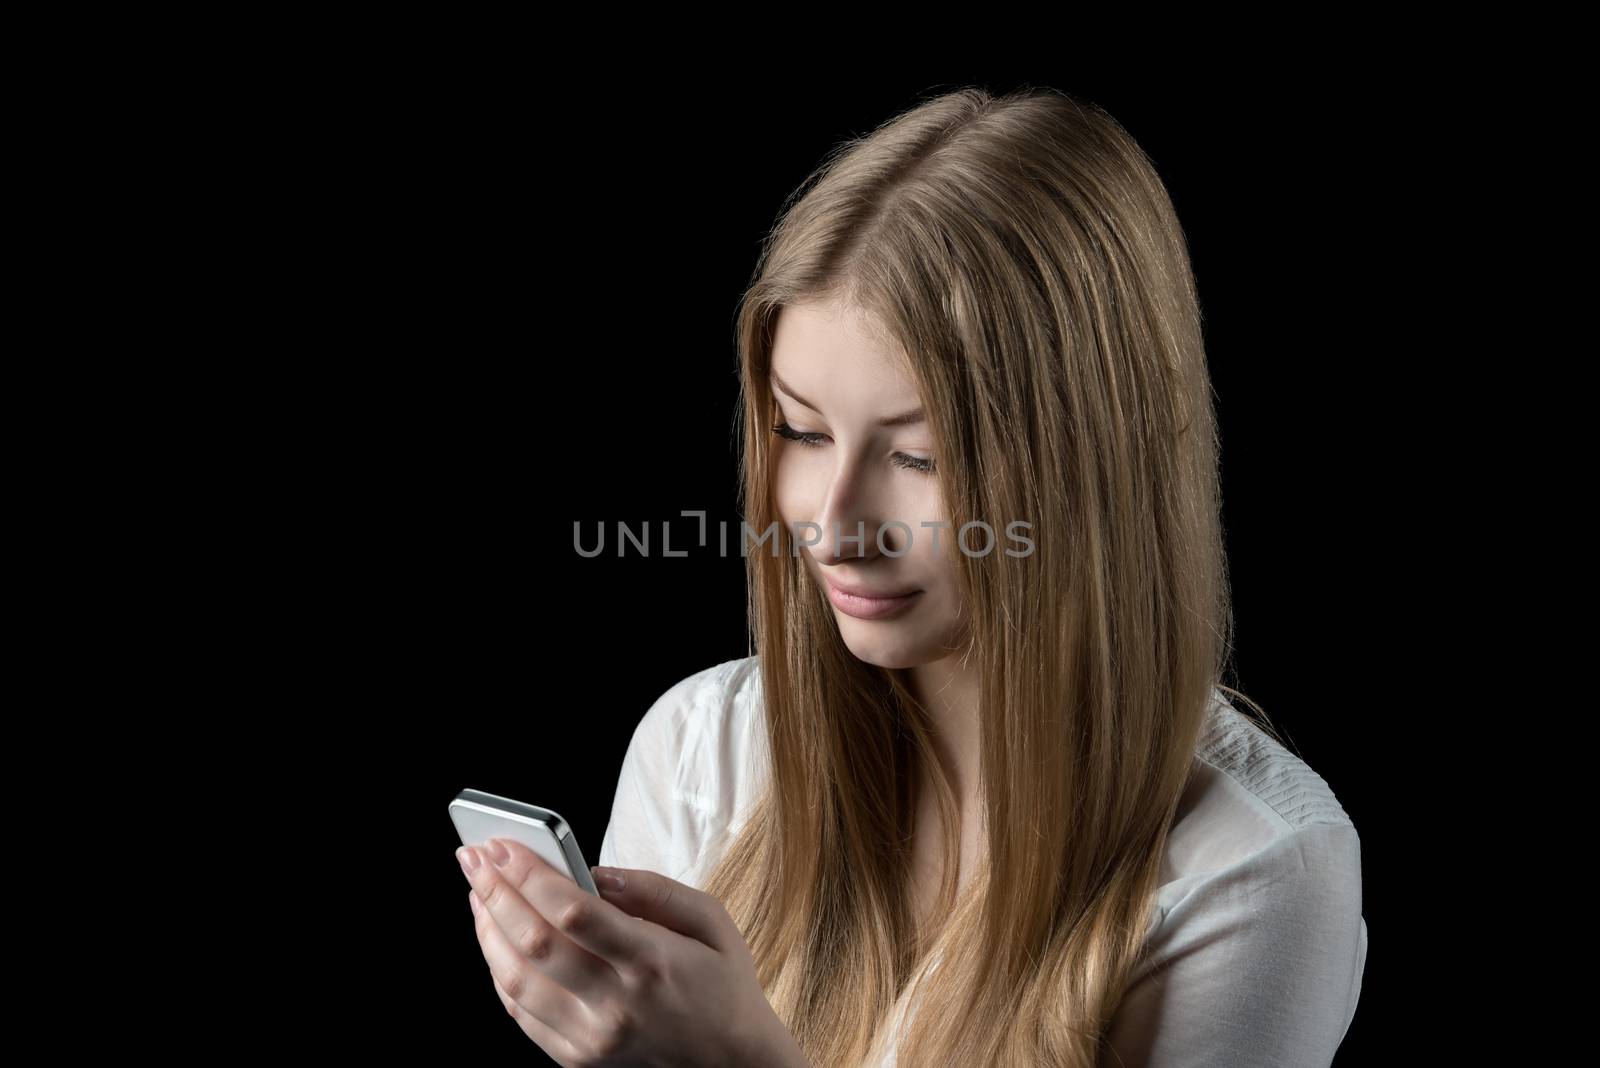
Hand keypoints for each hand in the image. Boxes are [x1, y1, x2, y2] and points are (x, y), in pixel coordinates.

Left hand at [456, 838, 807, 1067]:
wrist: (734, 1064)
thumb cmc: (724, 985)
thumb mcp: (713, 921)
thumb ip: (653, 889)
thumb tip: (592, 871)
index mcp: (652, 961)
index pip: (573, 912)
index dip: (529, 875)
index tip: (501, 845)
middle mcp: (616, 1004)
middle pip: (534, 942)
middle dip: (495, 893)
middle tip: (473, 858)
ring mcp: (592, 1038)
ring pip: (515, 980)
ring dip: (487, 931)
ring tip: (480, 894)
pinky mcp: (578, 1059)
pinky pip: (520, 1014)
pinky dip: (499, 972)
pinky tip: (496, 941)